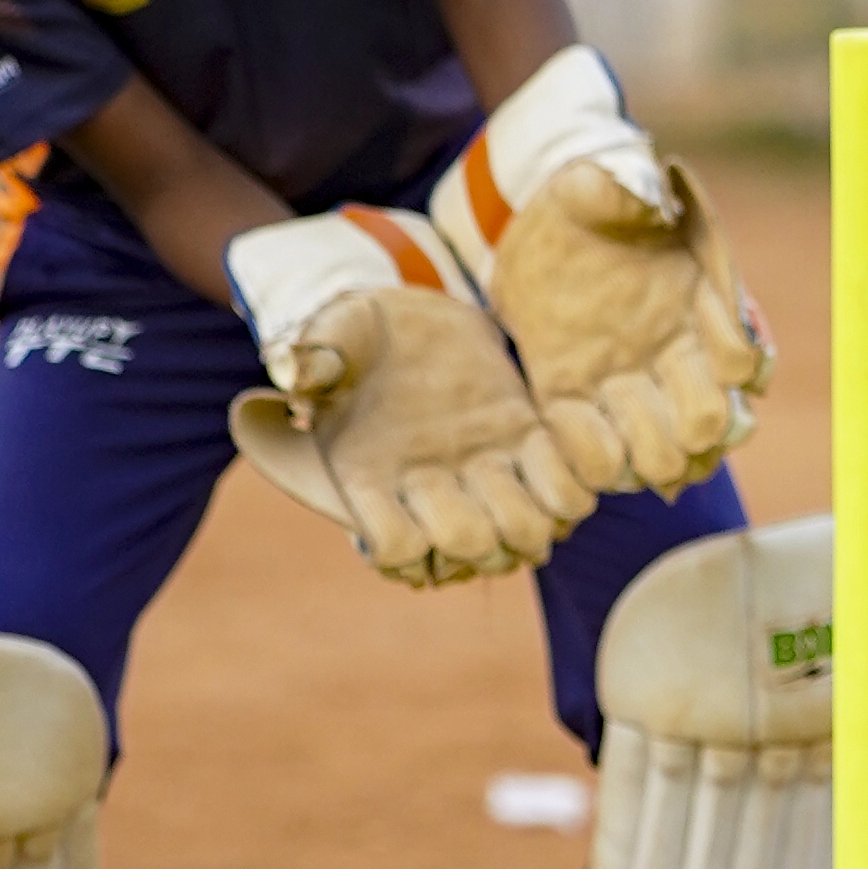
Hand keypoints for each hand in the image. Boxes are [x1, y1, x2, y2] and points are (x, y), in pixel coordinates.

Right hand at [223, 209, 586, 584]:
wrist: (408, 318)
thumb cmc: (355, 331)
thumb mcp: (331, 334)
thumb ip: (314, 356)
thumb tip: (298, 376)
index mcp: (371, 481)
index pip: (394, 548)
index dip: (405, 541)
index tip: (410, 491)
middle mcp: (429, 496)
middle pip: (470, 549)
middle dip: (480, 525)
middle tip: (479, 476)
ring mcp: (483, 479)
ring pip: (523, 540)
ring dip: (530, 511)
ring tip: (522, 467)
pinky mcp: (528, 451)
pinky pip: (568, 498)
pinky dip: (569, 484)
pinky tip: (551, 442)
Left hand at [430, 46, 768, 501]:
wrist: (541, 219)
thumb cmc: (589, 197)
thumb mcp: (606, 183)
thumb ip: (632, 188)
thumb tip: (653, 186)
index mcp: (696, 307)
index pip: (742, 361)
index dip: (735, 368)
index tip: (715, 358)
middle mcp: (672, 355)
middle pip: (709, 425)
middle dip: (694, 433)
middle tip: (667, 422)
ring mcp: (624, 382)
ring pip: (664, 455)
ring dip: (650, 458)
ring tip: (625, 442)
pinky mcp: (570, 397)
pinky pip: (596, 453)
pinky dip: (595, 458)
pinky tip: (577, 431)